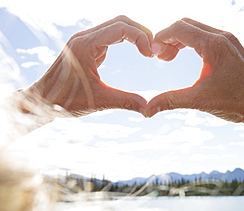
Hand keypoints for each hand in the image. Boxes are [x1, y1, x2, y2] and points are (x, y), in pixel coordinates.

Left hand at [22, 16, 152, 116]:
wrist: (41, 101)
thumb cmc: (64, 101)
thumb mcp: (99, 102)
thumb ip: (126, 102)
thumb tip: (150, 108)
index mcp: (85, 45)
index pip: (120, 28)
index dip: (141, 38)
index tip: (151, 55)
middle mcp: (85, 37)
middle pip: (120, 21)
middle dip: (141, 32)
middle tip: (154, 50)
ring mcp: (86, 41)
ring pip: (116, 26)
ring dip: (134, 34)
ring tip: (148, 50)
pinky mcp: (87, 47)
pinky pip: (110, 36)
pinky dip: (126, 40)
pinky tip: (136, 50)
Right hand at [147, 18, 243, 128]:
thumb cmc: (238, 102)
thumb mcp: (200, 101)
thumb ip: (171, 100)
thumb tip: (147, 109)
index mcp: (214, 44)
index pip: (179, 29)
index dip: (160, 38)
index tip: (152, 54)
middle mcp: (222, 37)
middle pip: (185, 24)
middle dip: (168, 38)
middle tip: (160, 59)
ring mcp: (229, 40)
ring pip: (196, 29)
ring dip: (179, 40)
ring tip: (168, 58)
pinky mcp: (232, 46)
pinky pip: (206, 35)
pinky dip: (191, 42)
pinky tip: (186, 57)